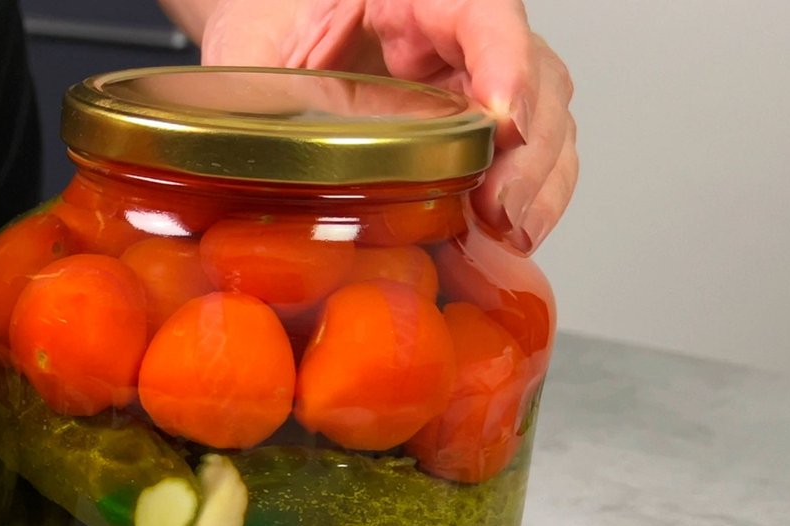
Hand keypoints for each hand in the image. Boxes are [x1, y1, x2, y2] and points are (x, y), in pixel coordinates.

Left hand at [197, 0, 575, 252]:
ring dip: (537, 182)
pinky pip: (527, 157)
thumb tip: (243, 147)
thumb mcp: (250, 46)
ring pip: (546, 118)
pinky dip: (530, 198)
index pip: (484, 13)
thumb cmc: (271, 24)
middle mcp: (459, 33)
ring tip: (509, 233)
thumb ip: (250, 86)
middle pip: (535, 73)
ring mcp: (475, 80)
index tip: (502, 122)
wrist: (273, 34)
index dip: (507, 63)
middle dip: (529, 148)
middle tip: (499, 207)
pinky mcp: (475, 128)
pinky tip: (508, 239)